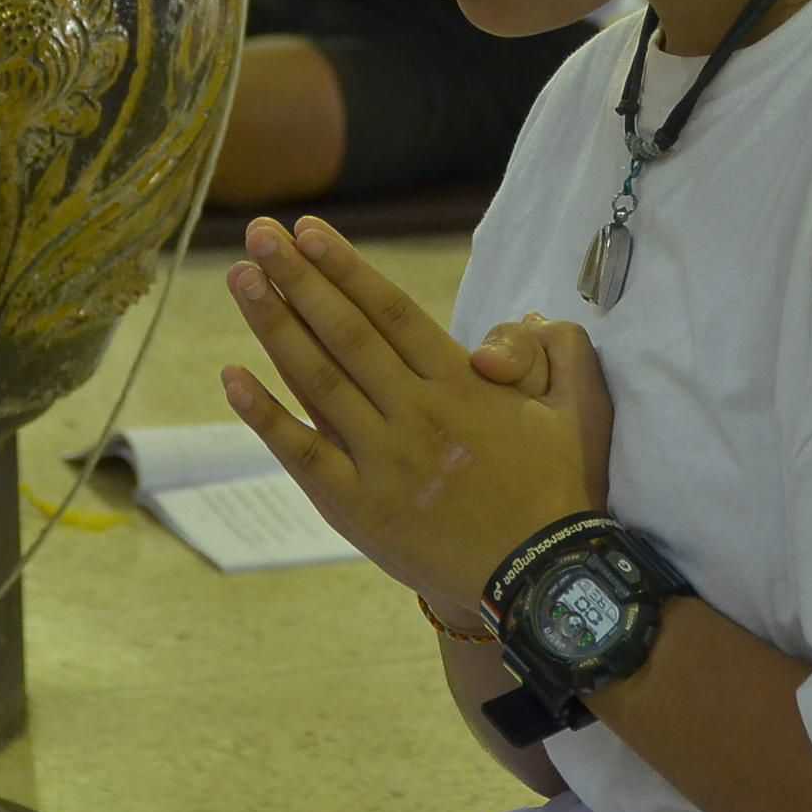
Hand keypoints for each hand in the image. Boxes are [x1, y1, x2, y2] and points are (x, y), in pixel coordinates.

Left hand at [220, 218, 612, 616]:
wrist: (539, 579)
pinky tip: (233, 378)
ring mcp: (383, 462)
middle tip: (259, 236)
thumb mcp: (579, 408)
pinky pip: (303, 455)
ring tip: (241, 279)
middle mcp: (415, 414)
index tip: (307, 232)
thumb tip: (498, 335)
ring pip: (317, 381)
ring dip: (275, 326)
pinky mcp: (359, 509)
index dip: (345, 268)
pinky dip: (265, 417)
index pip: (390, 311)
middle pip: (345, 333)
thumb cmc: (559, 489)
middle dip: (297, 278)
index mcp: (463, 385)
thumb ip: (555, 350)